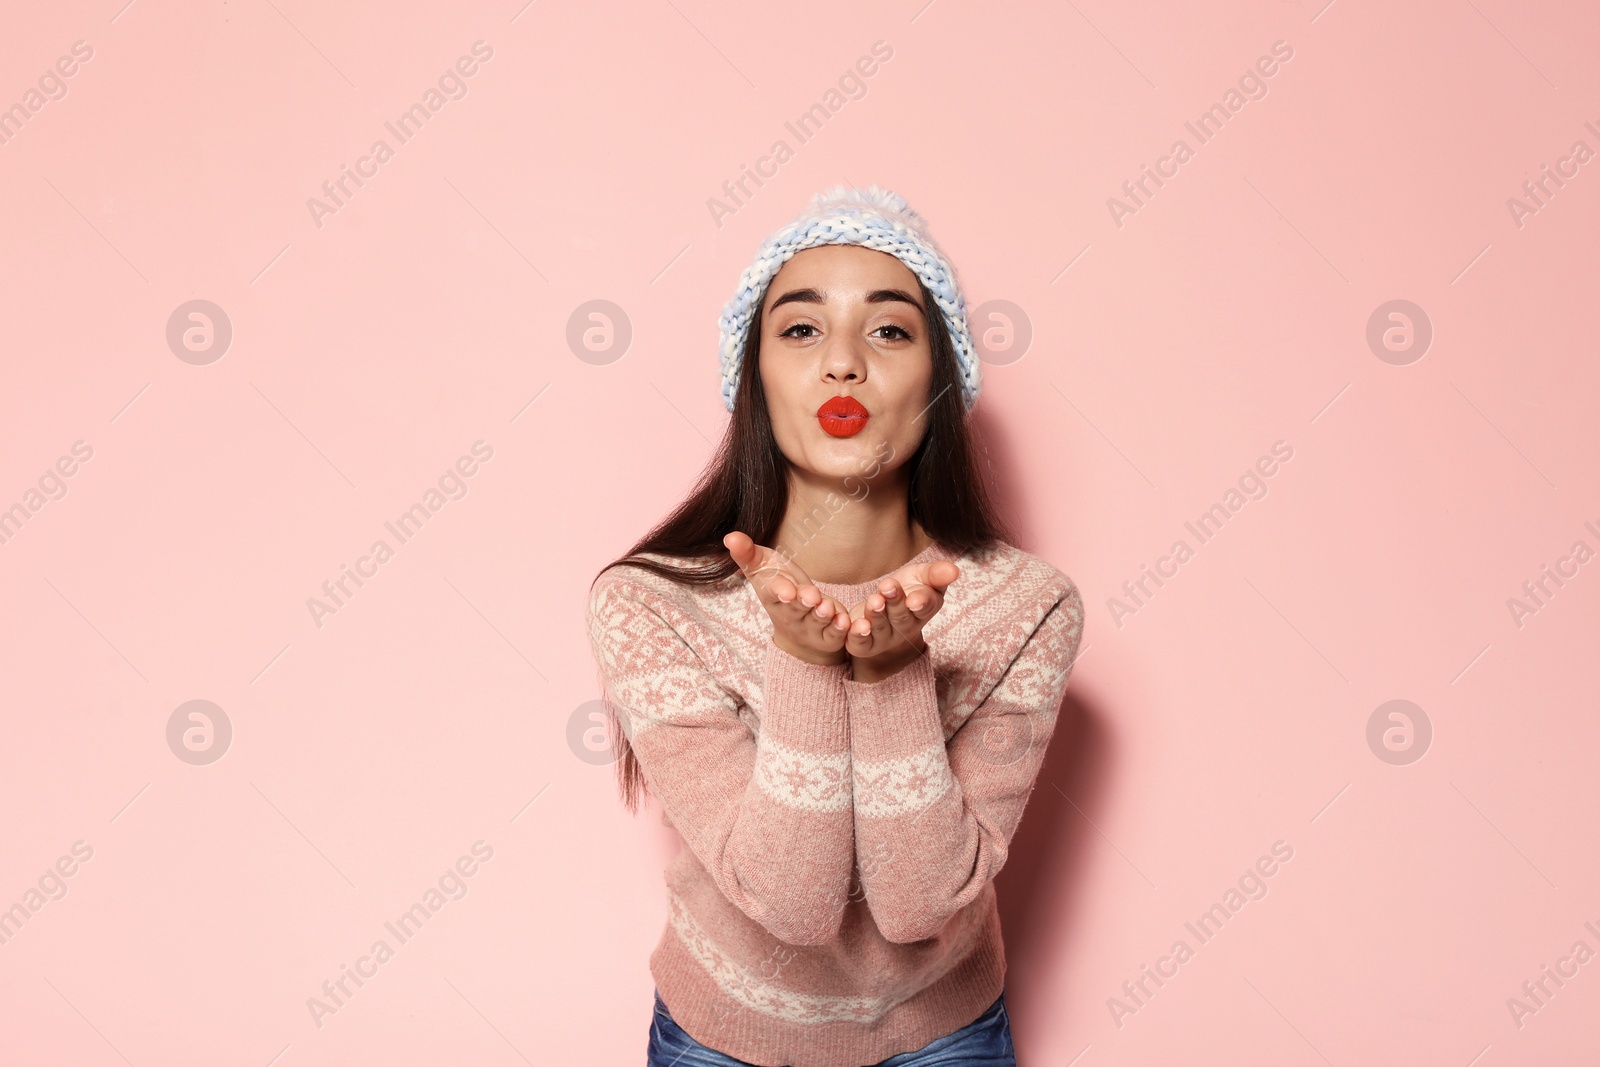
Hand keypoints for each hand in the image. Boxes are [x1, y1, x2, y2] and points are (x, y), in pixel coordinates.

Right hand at [724, 531, 850, 665]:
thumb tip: (729, 536)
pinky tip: (845, 620)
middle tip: (811, 596)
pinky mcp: (829, 636)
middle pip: (796, 609)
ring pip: (816, 622)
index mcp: (773, 597)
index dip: (780, 591)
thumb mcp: (764, 568)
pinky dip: (840, 628)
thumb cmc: (780, 588)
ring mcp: (809, 628)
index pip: (773, 593)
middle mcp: (790, 615)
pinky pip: (835, 634)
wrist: (796, 630)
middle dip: (802, 603)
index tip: (787, 591)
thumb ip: (748, 554)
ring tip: (827, 607)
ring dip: (822, 615)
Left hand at [844, 560, 959, 681]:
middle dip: (895, 603)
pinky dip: (858, 635)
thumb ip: (937, 574)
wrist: (883, 611)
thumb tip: (954, 570)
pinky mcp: (864, 644)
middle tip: (888, 587)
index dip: (921, 603)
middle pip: (901, 616)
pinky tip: (857, 626)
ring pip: (881, 628)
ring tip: (873, 601)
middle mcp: (905, 626)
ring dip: (876, 615)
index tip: (915, 599)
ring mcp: (885, 637)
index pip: (926, 607)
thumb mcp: (922, 576)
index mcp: (922, 609)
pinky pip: (861, 643)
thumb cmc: (907, 590)